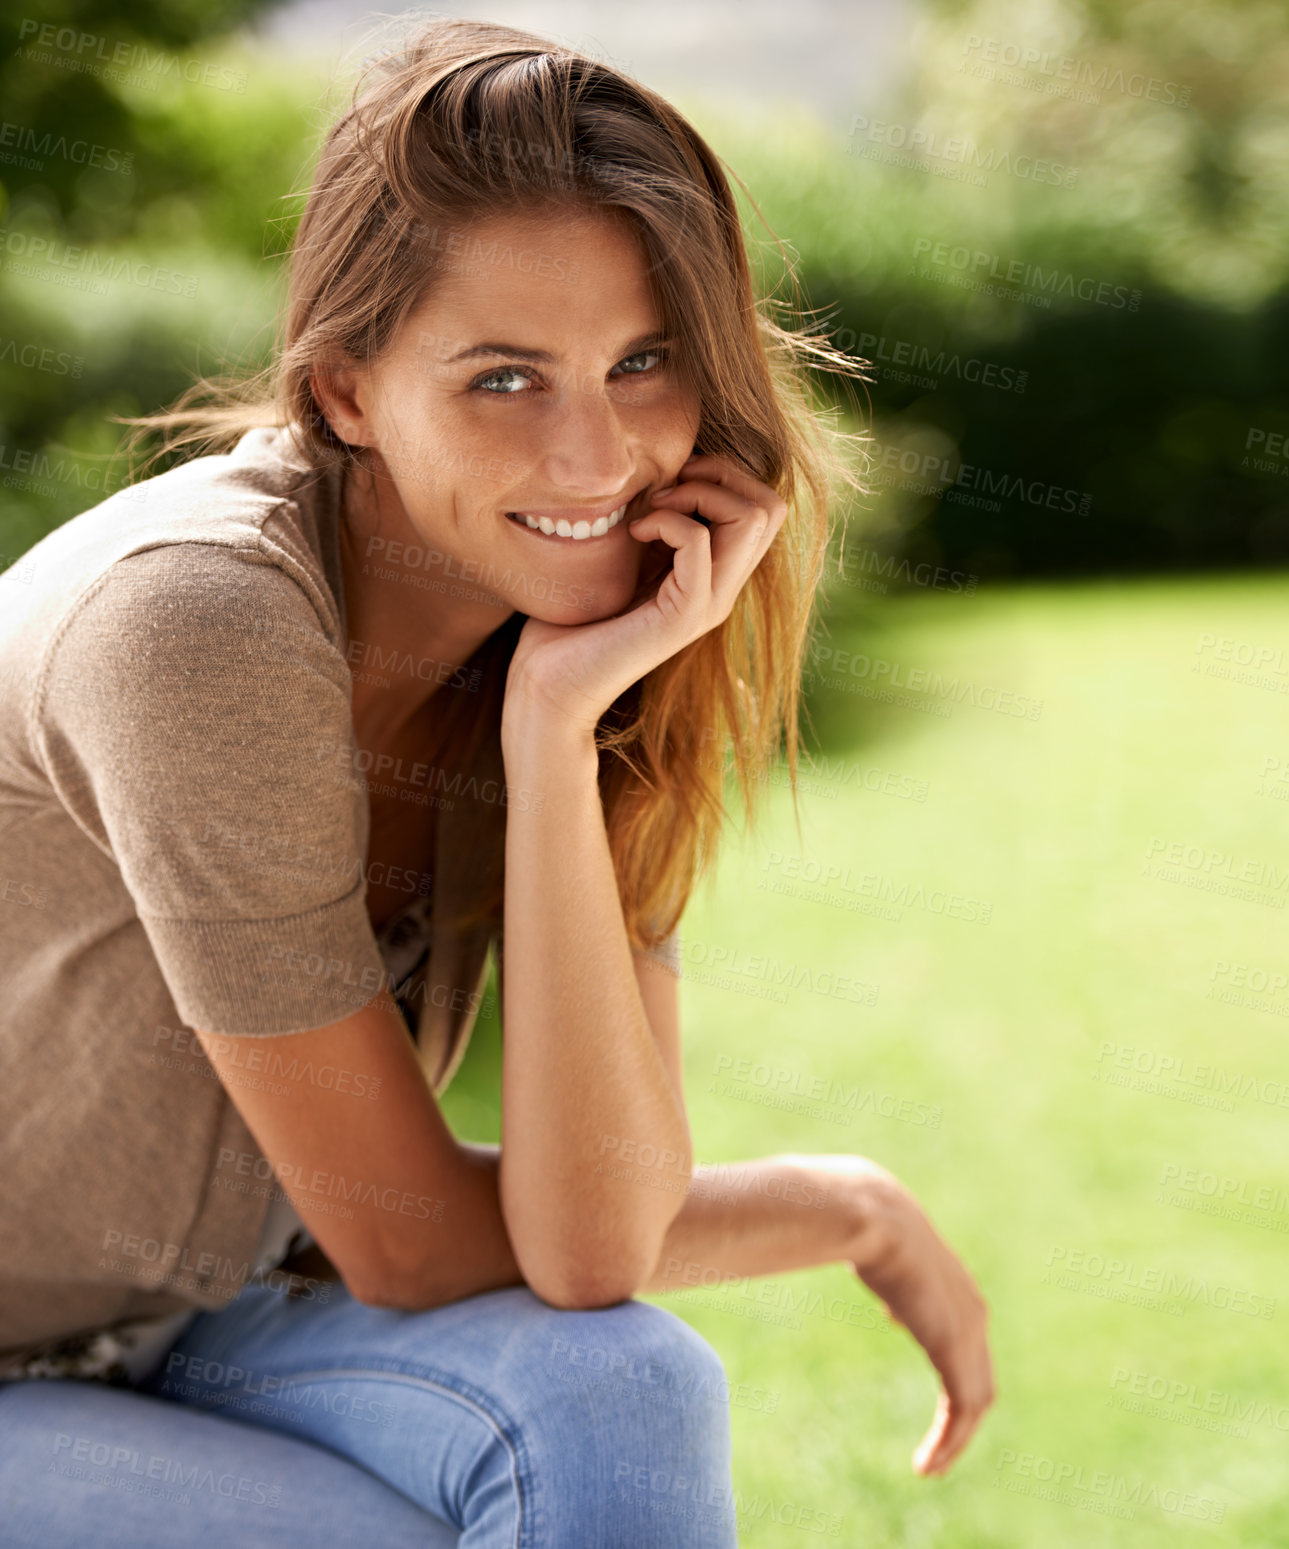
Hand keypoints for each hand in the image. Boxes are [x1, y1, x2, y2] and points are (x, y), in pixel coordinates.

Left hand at [503, 453, 786, 738]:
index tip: (671, 481)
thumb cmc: (573, 619)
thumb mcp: (623, 556)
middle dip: (719, 475)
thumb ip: (654, 524)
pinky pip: (698, 542)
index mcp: (715, 575)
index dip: (724, 475)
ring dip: (699, 493)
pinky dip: (667, 521)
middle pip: (770, 508)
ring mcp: (707, 605)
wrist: (550, 684)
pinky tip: (634, 532)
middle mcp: (722, 590)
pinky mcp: (681, 617)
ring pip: (752, 520)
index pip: (765, 508)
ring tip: (652, 509)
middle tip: (666, 489)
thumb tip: (664, 472)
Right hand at [843, 1159, 995, 1476]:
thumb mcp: (868, 1246)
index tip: (939, 1404)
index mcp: (952, 1284)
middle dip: (961, 1416)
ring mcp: (969, 1329)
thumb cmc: (856, 1221)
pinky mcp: (955, 1349)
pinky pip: (963, 1409)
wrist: (872, 1216)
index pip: (965, 1339)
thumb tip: (850, 1255)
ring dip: (955, 1438)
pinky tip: (925, 1465)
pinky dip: (949, 1440)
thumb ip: (872, 1262)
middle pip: (979, 1377)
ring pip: (976, 1399)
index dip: (955, 1372)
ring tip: (930, 1467)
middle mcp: (971, 1308)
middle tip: (939, 1450)